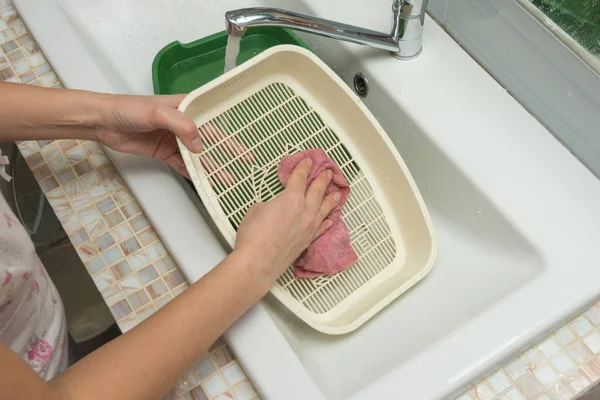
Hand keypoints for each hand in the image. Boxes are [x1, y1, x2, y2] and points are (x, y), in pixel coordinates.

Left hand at [96, 94, 252, 182]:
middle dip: (229, 151)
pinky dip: (195, 174)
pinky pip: (184, 165)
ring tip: (229, 179)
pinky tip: (206, 182)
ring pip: (199, 155)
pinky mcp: (165, 153)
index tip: (246, 139)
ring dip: (213, 166)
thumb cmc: (130, 108)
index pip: (213, 118)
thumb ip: (181, 126)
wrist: (103, 121)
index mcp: (186, 107)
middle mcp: (183, 123)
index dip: (231, 129)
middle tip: (246, 162)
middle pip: (211, 139)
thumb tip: (200, 146)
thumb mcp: (158, 112)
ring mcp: (175, 139)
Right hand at [234, 158, 340, 282]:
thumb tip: (273, 208)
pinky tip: (331, 220)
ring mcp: (309, 227)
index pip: (300, 178)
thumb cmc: (254, 234)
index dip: (304, 168)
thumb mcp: (256, 209)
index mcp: (292, 198)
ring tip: (336, 194)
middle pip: (317, 191)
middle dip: (323, 180)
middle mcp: (305, 211)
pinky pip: (322, 228)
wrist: (259, 262)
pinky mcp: (307, 241)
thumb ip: (270, 204)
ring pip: (324, 209)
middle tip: (329, 172)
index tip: (309, 161)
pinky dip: (327, 222)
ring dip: (330, 200)